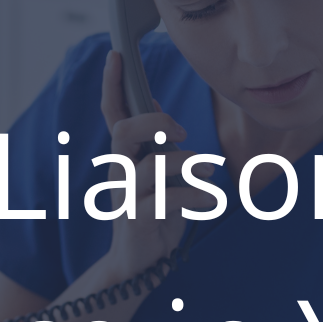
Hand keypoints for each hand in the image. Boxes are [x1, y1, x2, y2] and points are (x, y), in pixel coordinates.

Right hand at [99, 50, 208, 278]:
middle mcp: (119, 172)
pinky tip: (210, 202)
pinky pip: (167, 199)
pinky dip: (194, 197)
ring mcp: (125, 197)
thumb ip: (155, 147)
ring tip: (210, 171)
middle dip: (155, 123)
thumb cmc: (153, 216)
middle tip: (182, 132)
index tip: (115, 55)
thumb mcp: (157, 177)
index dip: (111, 85)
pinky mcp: (137, 220)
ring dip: (187, 163)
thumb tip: (158, 111)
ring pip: (152, 165)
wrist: (138, 266)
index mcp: (125, 158)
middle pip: (123, 131)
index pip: (112, 115)